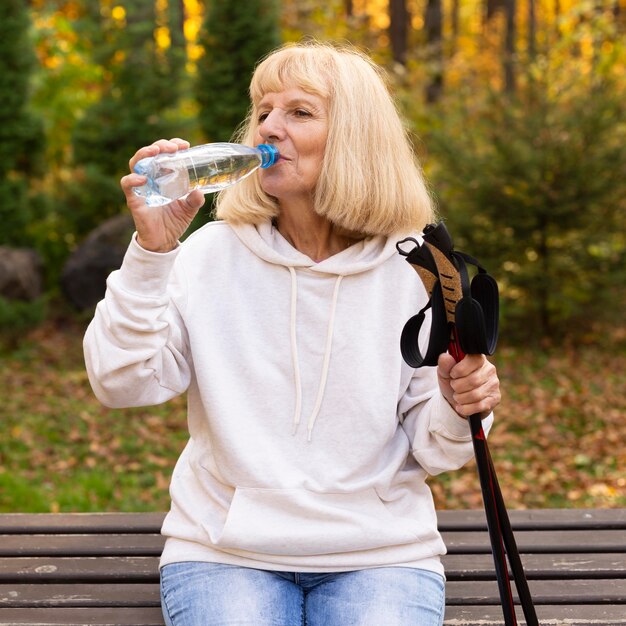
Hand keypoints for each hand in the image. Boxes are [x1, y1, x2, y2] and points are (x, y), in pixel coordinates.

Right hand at [120, 138, 205, 252]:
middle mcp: (150, 178)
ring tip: (156, 151)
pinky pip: (127, 185)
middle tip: (173, 147)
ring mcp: (141, 188)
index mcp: (163, 176)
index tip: (185, 145)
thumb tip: (199, 191)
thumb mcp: (189, 209)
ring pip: (135, 163)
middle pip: (149, 154)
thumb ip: (195, 200)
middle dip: (160, 145)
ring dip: (144, 154)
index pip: (164, 154)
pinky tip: (143, 178)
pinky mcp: (134, 200)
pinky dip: (132, 179)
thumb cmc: (174, 222)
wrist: (164, 242)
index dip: (172, 146)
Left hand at [437, 353, 500, 419]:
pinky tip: (460, 407)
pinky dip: (465, 408)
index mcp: (477, 358)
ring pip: (476, 395)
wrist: (457, 401)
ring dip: (461, 398)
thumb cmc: (453, 383)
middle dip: (457, 387)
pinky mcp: (495, 399)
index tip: (452, 375)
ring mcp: (493, 384)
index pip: (473, 361)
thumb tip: (446, 357)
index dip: (459, 370)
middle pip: (473, 380)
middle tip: (454, 387)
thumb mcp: (444, 373)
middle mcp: (489, 369)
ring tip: (457, 397)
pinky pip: (479, 406)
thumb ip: (444, 365)